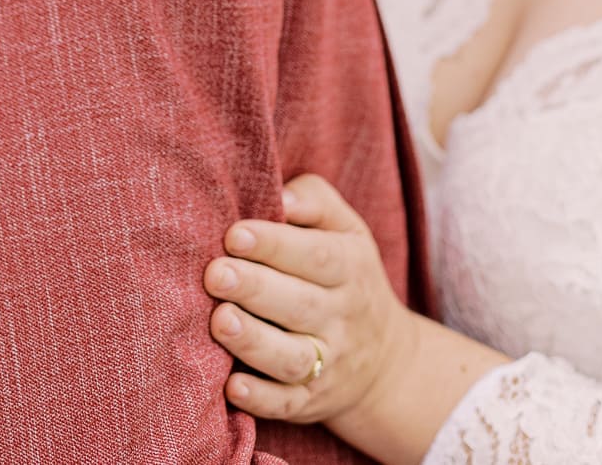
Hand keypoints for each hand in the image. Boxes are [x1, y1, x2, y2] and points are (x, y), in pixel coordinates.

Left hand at [203, 173, 415, 429]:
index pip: (315, 255)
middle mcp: (342, 317)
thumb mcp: (347, 229)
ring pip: (293, 358)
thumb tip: (281, 197)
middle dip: (255, 288)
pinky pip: (287, 404)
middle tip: (215, 274)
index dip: (274, 245)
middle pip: (300, 305)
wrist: (386, 362)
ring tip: (219, 320)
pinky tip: (232, 386)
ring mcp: (328, 363)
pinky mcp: (310, 402)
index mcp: (350, 267)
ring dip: (254, 342)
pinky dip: (260, 399)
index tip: (234, 234)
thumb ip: (314, 201)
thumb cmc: (348, 275)